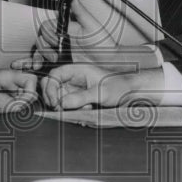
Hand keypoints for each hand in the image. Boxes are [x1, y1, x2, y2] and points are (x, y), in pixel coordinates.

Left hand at [0, 67, 38, 109]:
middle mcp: (11, 79)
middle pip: (30, 88)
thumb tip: (17, 107)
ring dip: (18, 104)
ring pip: (24, 95)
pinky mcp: (7, 91)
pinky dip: (13, 105)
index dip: (30, 93)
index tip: (21, 104)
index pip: (30, 80)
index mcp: (6, 75)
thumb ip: (0, 101)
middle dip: (25, 101)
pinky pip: (17, 99)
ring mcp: (10, 85)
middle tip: (14, 108)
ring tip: (5, 108)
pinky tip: (4, 108)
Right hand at [16, 0, 120, 70]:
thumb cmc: (103, 44)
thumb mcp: (92, 25)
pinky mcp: (59, 63)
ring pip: (39, 51)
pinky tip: (36, 66)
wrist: (107, 62)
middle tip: (57, 49)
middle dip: (45, 45)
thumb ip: (80, 11)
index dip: (49, 32)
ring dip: (40, 55)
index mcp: (66, 28)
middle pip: (41, 38)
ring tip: (52, 59)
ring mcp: (59, 51)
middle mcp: (61, 39)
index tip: (57, 38)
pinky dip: (37, 63)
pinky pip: (43, 62)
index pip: (47, 26)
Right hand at [41, 64, 164, 109]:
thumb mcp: (101, 92)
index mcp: (77, 70)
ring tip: (85, 108)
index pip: (54, 75)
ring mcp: (76, 90)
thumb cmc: (119, 86)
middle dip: (55, 99)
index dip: (50, 88)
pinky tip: (88, 111)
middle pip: (52, 87)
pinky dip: (74, 112)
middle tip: (62, 109)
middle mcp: (74, 79)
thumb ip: (81, 97)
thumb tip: (62, 103)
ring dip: (67, 107)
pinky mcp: (79, 100)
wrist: (131, 93)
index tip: (54, 101)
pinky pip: (69, 107)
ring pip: (60, 99)